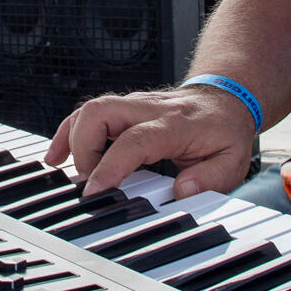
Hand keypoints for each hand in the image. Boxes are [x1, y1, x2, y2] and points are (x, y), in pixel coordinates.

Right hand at [44, 84, 257, 197]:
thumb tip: (182, 192)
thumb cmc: (225, 131)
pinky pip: (88, 113)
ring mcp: (134, 105)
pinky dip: (68, 132)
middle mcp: (149, 109)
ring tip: (63, 171)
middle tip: (88, 182)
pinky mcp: (123, 108)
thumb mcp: (233, 160)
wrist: (226, 99)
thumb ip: (210, 178)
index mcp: (175, 124)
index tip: (95, 190)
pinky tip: (57, 155)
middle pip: (101, 112)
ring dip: (71, 139)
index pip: (134, 140)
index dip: (110, 164)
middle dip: (83, 148)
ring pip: (90, 109)